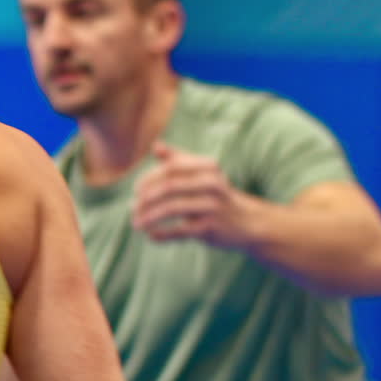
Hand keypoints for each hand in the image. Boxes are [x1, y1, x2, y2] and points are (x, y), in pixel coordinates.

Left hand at [132, 141, 254, 247]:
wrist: (248, 222)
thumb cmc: (217, 195)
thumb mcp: (202, 174)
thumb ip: (178, 159)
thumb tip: (155, 146)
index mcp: (207, 167)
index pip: (169, 169)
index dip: (148, 179)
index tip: (135, 191)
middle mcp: (212, 184)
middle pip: (168, 187)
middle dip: (145, 199)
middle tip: (132, 209)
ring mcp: (212, 206)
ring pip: (171, 208)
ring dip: (149, 217)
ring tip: (136, 223)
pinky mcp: (211, 228)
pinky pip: (179, 231)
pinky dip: (161, 234)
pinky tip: (151, 235)